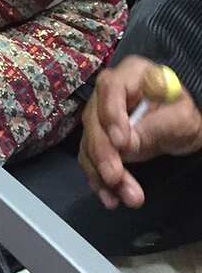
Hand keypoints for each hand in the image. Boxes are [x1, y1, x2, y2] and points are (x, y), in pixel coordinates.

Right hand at [78, 55, 201, 209]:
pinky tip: (109, 198)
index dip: (111, 113)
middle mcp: (107, 93)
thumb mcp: (181, 118)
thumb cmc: (183, 113)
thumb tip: (125, 146)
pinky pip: (91, 158)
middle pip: (94, 120)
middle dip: (104, 153)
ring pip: (90, 144)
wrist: (180, 124)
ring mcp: (99, 116)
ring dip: (102, 173)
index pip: (111, 88)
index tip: (122, 142)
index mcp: (131, 74)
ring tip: (124, 198)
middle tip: (115, 177)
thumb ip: (156, 127)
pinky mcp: (98, 138)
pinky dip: (98, 180)